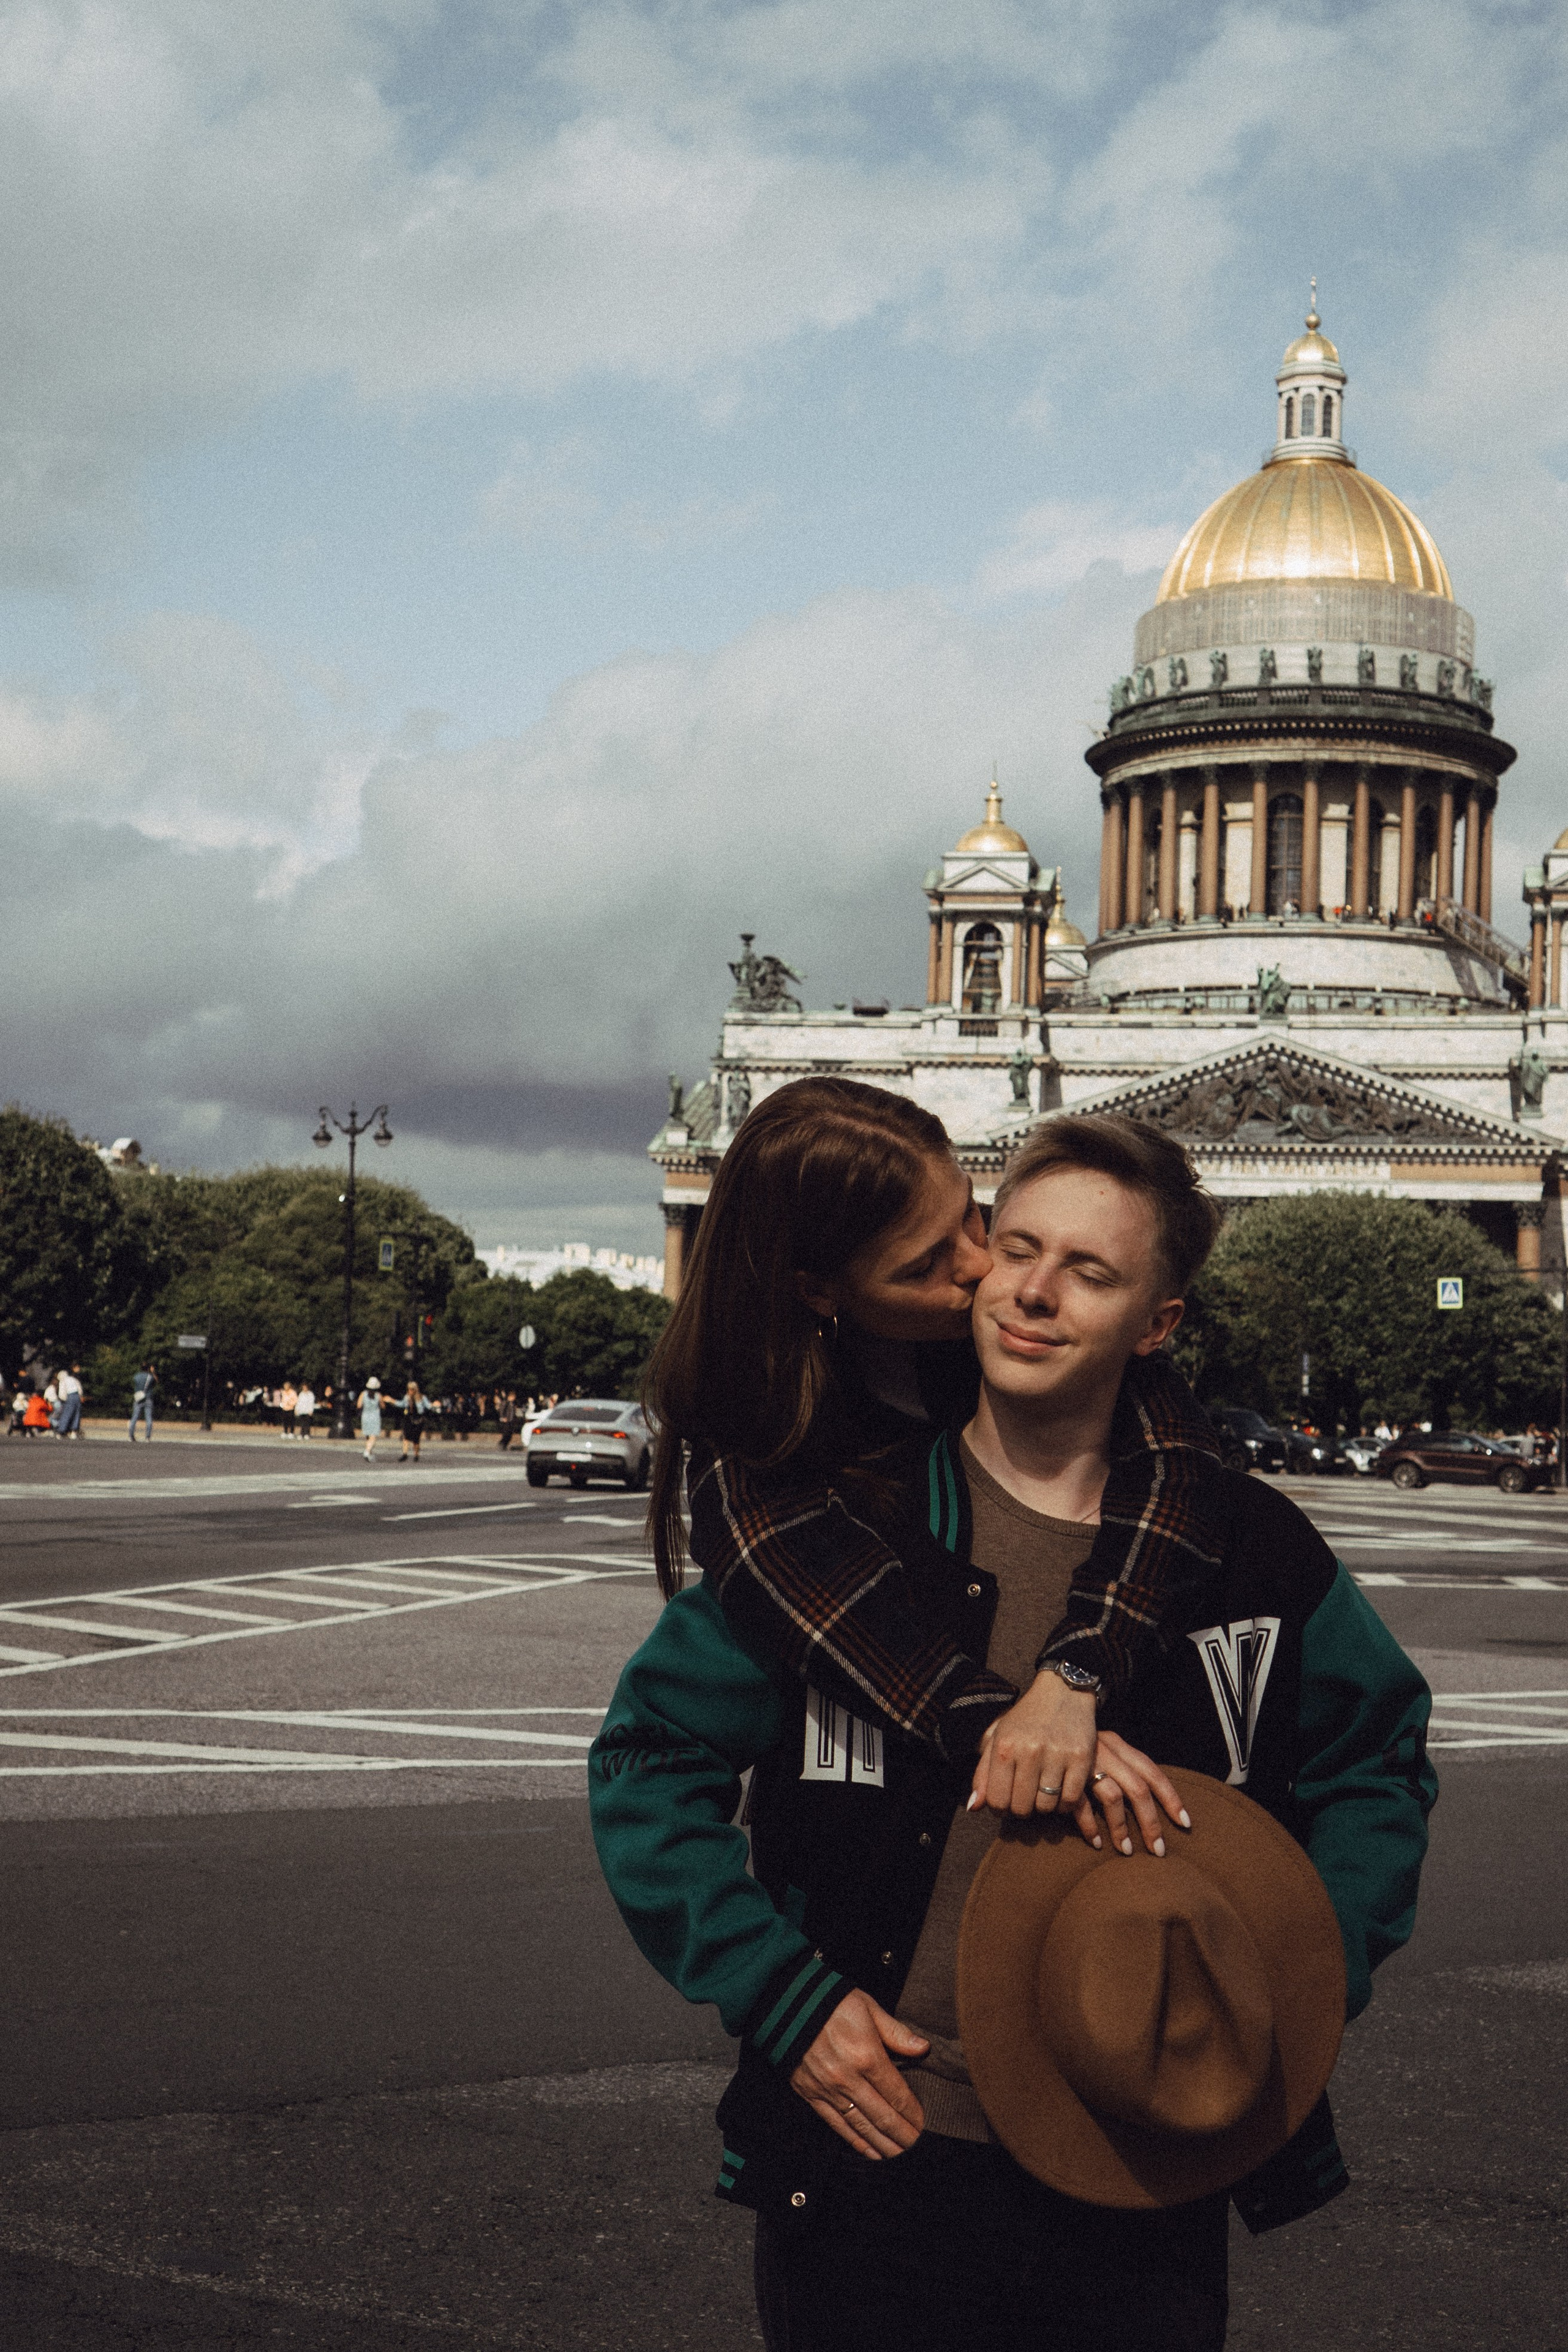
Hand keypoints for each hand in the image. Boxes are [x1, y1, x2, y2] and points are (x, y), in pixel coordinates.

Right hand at [789, 1990, 927, 2159]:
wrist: (786, 2004)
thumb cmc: (831, 2001)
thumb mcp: (868, 2008)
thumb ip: (896, 2032)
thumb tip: (923, 2048)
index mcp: (867, 2055)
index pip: (897, 2094)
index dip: (913, 2113)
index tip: (924, 2124)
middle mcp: (849, 2079)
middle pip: (883, 2117)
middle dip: (904, 2136)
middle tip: (919, 2147)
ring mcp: (829, 2090)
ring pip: (862, 2127)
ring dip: (884, 2145)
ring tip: (900, 2156)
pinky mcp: (811, 2095)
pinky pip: (837, 2125)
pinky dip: (856, 2142)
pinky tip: (870, 2152)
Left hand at [968, 1672, 1096, 1817]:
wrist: (1062, 1693)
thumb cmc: (1026, 1720)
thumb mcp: (998, 1739)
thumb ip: (983, 1774)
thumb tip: (973, 1808)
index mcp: (1004, 1747)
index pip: (996, 1801)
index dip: (1000, 1808)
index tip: (1006, 1801)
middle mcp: (1029, 1751)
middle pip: (1022, 1808)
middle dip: (1022, 1809)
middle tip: (1026, 1797)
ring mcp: (1057, 1755)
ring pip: (1046, 1807)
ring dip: (1044, 1806)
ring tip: (1043, 1791)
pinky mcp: (1081, 1759)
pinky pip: (1070, 1800)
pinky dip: (1065, 1803)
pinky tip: (1061, 1790)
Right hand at [1072, 1730, 1191, 1857]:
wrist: (1041, 1711)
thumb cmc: (1073, 1738)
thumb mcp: (1101, 1746)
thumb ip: (1121, 1768)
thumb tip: (1151, 1801)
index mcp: (1118, 1744)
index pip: (1152, 1771)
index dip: (1171, 1798)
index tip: (1185, 1823)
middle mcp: (1105, 1750)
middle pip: (1138, 1789)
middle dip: (1151, 1823)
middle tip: (1159, 1851)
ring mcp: (1084, 1762)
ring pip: (1113, 1797)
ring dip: (1121, 1828)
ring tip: (1127, 1851)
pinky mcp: (1063, 1775)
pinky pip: (1081, 1804)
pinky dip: (1090, 1825)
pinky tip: (1096, 1842)